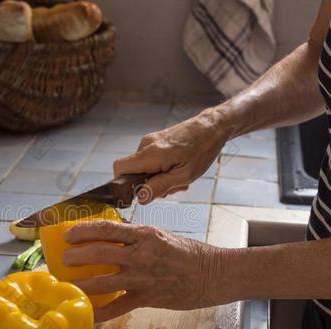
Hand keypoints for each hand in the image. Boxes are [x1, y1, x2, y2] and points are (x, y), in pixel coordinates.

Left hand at [62, 221, 226, 322]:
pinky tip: (88, 315)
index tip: (68, 235)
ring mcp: (143, 277)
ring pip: (104, 281)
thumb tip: (113, 228)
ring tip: (69, 284)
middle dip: (77, 256)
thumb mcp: (160, 235)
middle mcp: (141, 254)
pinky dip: (101, 313)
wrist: (211, 274)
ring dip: (82, 283)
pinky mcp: (147, 298)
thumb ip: (136, 233)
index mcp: (144, 235)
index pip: (107, 229)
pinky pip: (118, 307)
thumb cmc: (187, 253)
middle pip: (100, 253)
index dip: (83, 231)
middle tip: (63, 260)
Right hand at [114, 110, 229, 203]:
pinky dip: (161, 169)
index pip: (119, 169)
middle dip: (147, 184)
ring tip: (178, 178)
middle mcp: (146, 145)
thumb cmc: (202, 150)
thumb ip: (159, 187)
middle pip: (131, 171)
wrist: (211, 128)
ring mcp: (150, 141)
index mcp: (150, 153)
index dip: (124, 184)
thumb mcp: (183, 175)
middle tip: (171, 187)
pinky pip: (150, 160)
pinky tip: (177, 170)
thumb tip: (140, 198)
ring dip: (157, 178)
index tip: (140, 192)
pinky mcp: (155, 141)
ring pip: (142, 167)